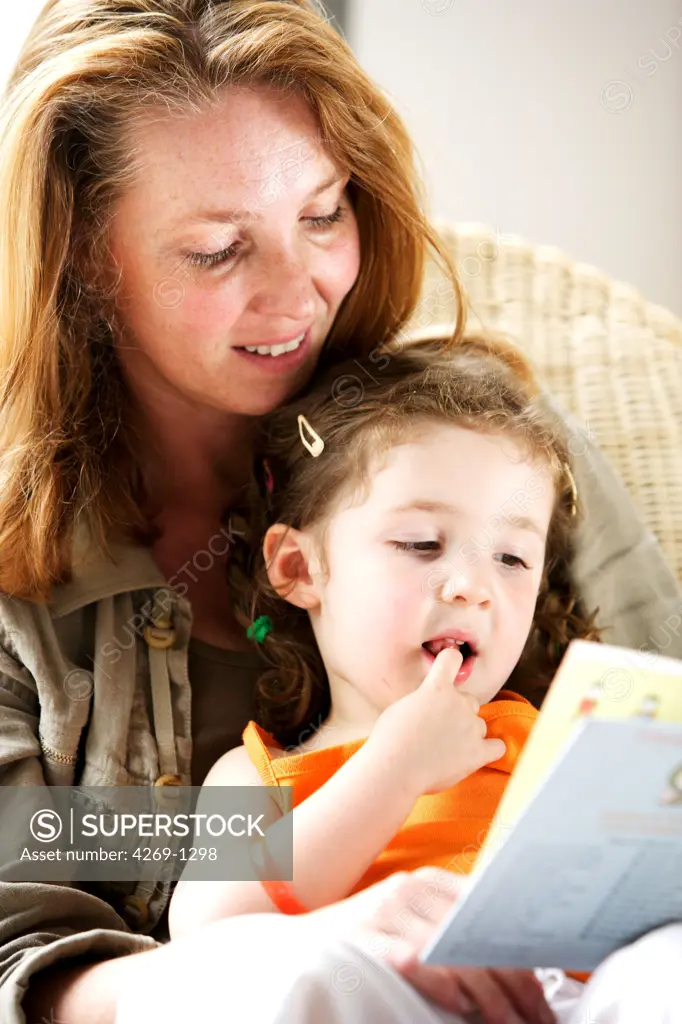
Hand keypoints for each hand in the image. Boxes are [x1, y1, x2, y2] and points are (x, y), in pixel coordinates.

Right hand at [326, 868, 553, 1023]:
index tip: (542, 998)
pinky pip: (415, 960)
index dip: (522, 959)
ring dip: (491, 997)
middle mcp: (410, 889)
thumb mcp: (409, 926)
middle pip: (478, 937)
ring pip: (456, 952)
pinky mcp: (366, 938)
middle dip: (516, 986)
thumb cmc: (362, 944)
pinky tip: (462, 1005)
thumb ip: (450, 934)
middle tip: (538, 1021)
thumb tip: (514, 973)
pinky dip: (443, 984)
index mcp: (428, 882)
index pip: (490, 917)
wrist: (293, 944)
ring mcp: (387, 911)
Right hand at [370, 647, 505, 794]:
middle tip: (439, 729)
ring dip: (468, 733)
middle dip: (458, 711)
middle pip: (469, 700)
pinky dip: (489, 750)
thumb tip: (430, 707)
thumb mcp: (402, 706)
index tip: (448, 670)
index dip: (451, 663)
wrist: (394, 768)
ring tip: (447, 750)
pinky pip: (497, 747)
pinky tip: (475, 755)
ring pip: (479, 725)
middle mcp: (458, 702)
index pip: (452, 659)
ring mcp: (471, 727)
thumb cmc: (389, 739)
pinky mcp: (478, 752)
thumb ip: (424, 700)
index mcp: (436, 687)